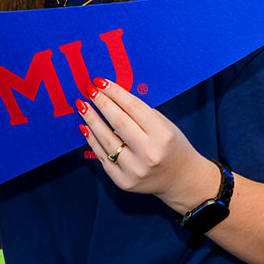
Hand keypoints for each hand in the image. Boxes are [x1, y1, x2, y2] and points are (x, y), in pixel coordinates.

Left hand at [77, 80, 215, 212]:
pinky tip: (86, 128)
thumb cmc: (174, 147)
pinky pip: (103, 157)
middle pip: (118, 122)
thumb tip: (113, 97)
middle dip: (102, 104)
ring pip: (107, 140)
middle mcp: (149, 153)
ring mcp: (134, 169)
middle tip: (89, 90)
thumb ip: (143, 115)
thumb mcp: (167, 126)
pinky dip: (93, 141)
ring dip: (92, 121)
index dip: (116, 93)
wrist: (181, 179)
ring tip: (83, 107)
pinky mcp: (123, 181)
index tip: (101, 82)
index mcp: (163, 135)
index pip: (134, 108)